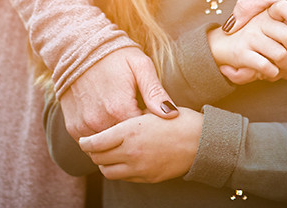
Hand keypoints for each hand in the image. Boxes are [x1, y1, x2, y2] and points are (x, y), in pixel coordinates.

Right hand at [59, 46, 177, 138]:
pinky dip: (99, 137)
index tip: (149, 113)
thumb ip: (156, 92)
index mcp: (120, 109)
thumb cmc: (115, 55)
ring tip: (120, 118)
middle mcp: (99, 122)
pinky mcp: (72, 128)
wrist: (78, 47)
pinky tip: (105, 120)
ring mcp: (83, 126)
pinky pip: (91, 142)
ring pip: (107, 146)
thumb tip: (172, 114)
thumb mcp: (140, 66)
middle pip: (125, 143)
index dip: (149, 126)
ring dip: (115, 138)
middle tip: (136, 115)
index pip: (143, 134)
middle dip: (133, 135)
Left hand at [78, 108, 202, 182]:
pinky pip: (124, 178)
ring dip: (104, 164)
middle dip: (93, 153)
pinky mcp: (148, 178)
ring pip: (108, 172)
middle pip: (98, 159)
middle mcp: (131, 152)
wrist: (202, 141)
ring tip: (108, 154)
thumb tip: (114, 117)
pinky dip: (119, 170)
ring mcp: (139, 167)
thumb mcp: (153, 110)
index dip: (85, 142)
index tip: (84, 139)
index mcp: (129, 131)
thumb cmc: (179, 119)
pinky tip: (124, 160)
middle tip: (93, 145)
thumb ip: (130, 116)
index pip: (95, 143)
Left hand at [222, 0, 286, 81]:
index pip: (268, 58)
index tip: (246, 54)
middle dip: (267, 62)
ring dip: (282, 62)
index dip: (255, 59)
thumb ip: (248, 7)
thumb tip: (227, 27)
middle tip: (254, 54)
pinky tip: (285, 46)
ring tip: (268, 49)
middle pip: (282, 66)